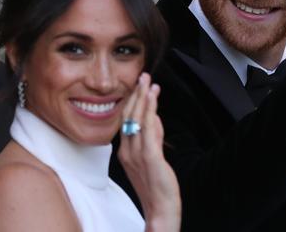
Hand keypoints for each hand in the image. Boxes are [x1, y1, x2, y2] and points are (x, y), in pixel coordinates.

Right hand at [118, 73, 180, 231]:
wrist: (160, 209)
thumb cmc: (156, 186)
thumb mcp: (152, 157)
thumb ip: (153, 137)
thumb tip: (155, 118)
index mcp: (125, 151)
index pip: (126, 120)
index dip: (132, 101)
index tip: (139, 85)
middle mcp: (127, 151)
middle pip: (129, 116)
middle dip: (136, 94)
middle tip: (143, 76)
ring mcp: (136, 154)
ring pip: (137, 119)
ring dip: (143, 98)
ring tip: (148, 81)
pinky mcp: (149, 157)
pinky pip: (148, 129)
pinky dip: (150, 111)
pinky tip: (153, 98)